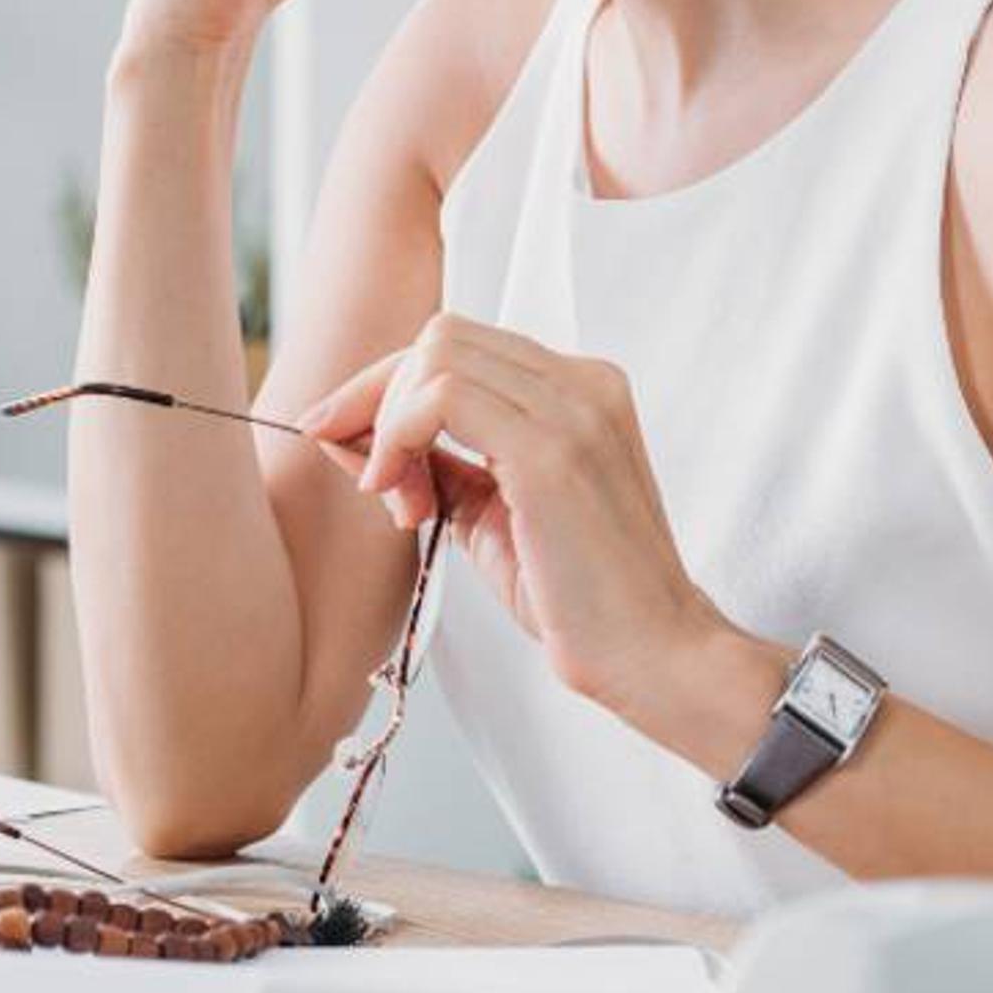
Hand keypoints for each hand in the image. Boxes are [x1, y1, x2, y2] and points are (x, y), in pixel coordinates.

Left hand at [298, 313, 730, 722]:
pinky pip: (443, 395)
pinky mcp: (552, 449)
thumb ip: (439, 467)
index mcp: (580, 390)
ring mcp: (574, 408)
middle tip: (365, 472)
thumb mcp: (490, 515)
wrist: (652, 654)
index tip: (340, 434)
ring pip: (438, 354)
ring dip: (389, 418)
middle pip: (441, 338)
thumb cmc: (577, 598)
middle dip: (376, 395)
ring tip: (396, 496)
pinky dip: (399, 433)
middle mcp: (584, 382)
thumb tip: (353, 436)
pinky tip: (397, 491)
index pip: (460, 348)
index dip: (389, 386)